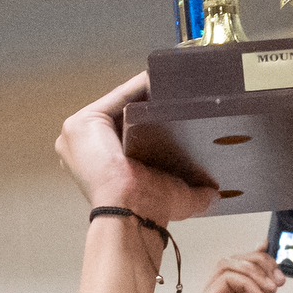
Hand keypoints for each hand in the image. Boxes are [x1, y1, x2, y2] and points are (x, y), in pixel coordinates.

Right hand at [56, 74, 210, 227]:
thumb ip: (193, 191)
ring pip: (120, 104)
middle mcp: (84, 150)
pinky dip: (139, 86)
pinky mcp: (81, 122)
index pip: (127, 133)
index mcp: (100, 166)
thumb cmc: (146, 209)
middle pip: (122, 116)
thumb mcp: (173, 196)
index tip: (172, 110)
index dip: (150, 121)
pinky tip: (159, 79)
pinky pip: (117, 96)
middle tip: (176, 94)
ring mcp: (78, 135)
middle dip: (147, 105)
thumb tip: (214, 193)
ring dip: (144, 94)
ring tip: (172, 83)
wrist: (131, 213)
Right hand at [193, 251, 292, 292]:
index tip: (275, 244)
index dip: (259, 252)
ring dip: (256, 271)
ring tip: (273, 291)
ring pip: (229, 263)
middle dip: (263, 262)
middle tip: (281, 279)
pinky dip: (248, 282)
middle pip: (237, 260)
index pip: (244, 266)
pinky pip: (225, 276)